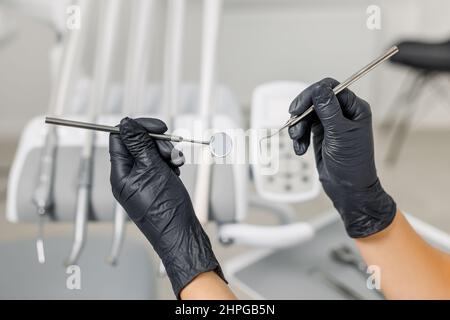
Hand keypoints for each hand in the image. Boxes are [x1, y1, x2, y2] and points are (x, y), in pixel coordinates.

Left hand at [109, 117, 224, 297]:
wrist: (181, 233)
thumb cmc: (165, 210)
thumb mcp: (152, 169)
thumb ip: (139, 144)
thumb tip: (125, 123)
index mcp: (120, 174)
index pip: (120, 138)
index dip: (138, 128)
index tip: (157, 127)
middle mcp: (128, 177)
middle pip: (137, 144)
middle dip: (157, 143)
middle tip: (170, 152)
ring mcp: (141, 181)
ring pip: (151, 154)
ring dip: (166, 153)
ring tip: (176, 164)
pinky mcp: (154, 185)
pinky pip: (160, 165)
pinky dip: (170, 164)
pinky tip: (176, 171)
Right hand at [288, 78, 395, 237]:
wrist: (348, 189)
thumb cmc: (352, 164)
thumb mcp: (339, 134)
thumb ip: (328, 109)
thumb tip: (319, 89)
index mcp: (354, 108)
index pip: (330, 88)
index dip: (312, 94)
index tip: (299, 106)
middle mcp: (343, 113)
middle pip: (315, 99)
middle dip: (302, 111)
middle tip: (292, 119)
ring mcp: (331, 124)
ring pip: (307, 114)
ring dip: (298, 126)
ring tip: (297, 140)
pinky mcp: (321, 134)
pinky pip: (304, 128)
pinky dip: (299, 137)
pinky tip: (300, 149)